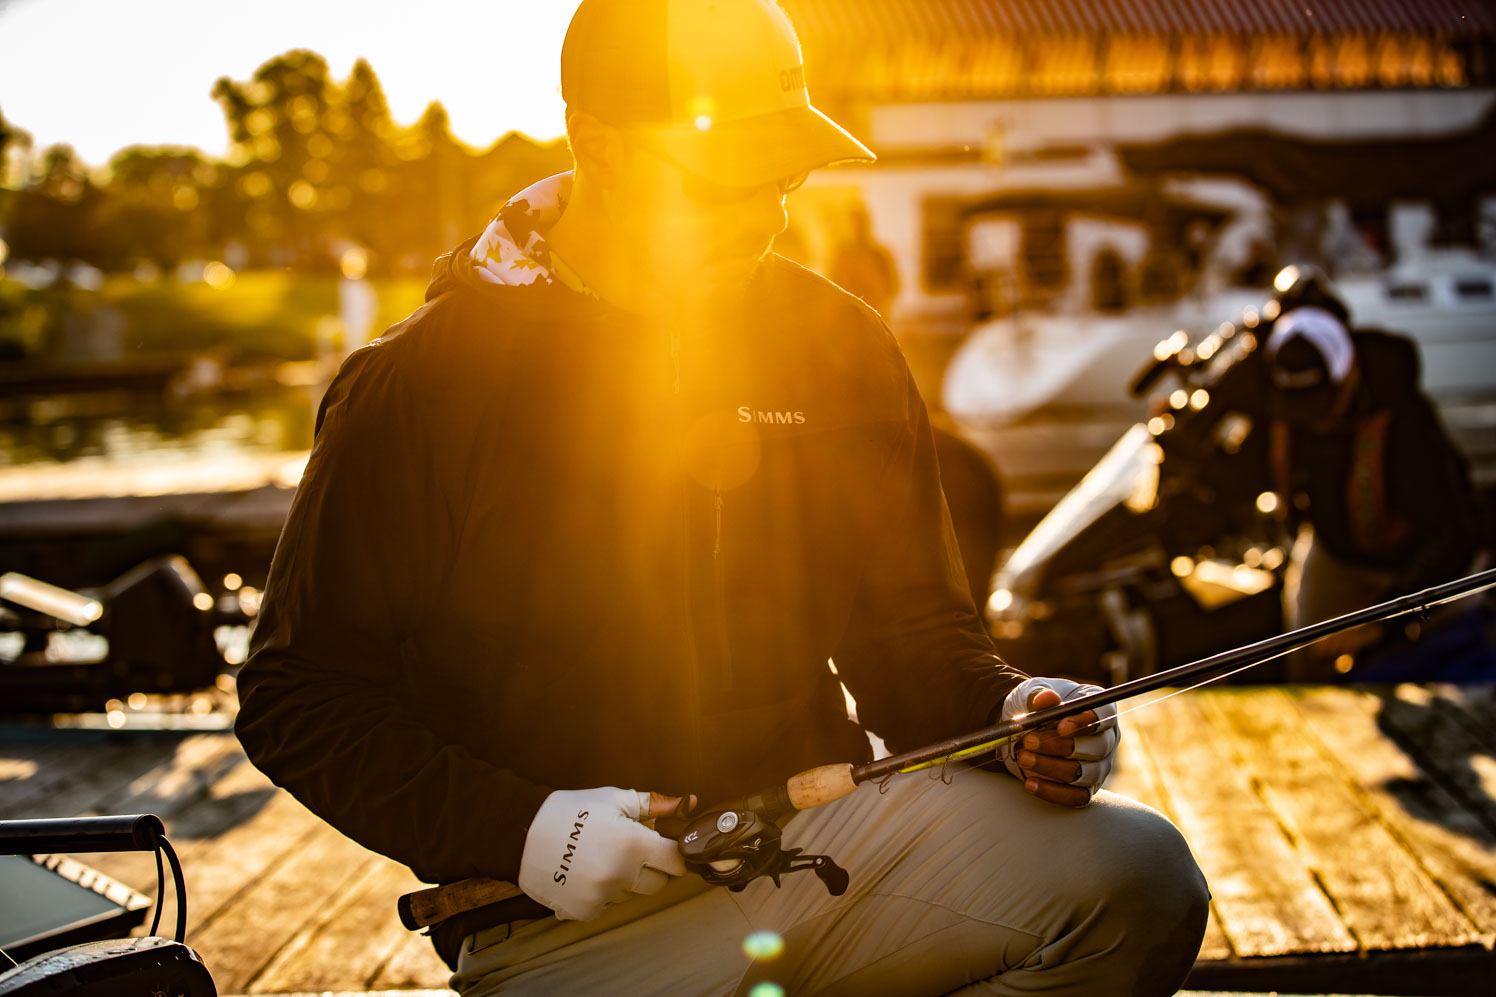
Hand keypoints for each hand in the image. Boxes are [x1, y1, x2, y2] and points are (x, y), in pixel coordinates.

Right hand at [518, 786, 689, 920]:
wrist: (521, 834)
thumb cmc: (572, 811)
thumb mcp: (615, 799)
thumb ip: (655, 806)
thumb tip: (688, 803)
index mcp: (633, 843)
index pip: (676, 862)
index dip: (673, 854)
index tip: (663, 848)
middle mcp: (620, 874)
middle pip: (658, 883)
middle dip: (650, 868)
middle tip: (629, 851)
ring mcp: (601, 896)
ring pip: (630, 895)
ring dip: (623, 880)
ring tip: (599, 859)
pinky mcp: (584, 911)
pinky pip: (607, 906)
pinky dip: (601, 894)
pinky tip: (584, 874)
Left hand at [999, 677, 1118, 807]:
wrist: (1024, 730)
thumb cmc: (1036, 707)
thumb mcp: (1032, 694)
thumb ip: (1038, 696)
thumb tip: (1046, 699)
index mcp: (1099, 710)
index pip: (1103, 716)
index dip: (1085, 722)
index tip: (1061, 726)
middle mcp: (1106, 739)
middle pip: (1095, 747)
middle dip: (1059, 746)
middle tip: (1029, 741)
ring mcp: (1098, 767)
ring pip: (1083, 773)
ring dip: (1051, 767)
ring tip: (1023, 759)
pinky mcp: (1086, 789)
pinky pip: (1075, 796)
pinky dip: (1052, 792)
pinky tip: (1030, 783)